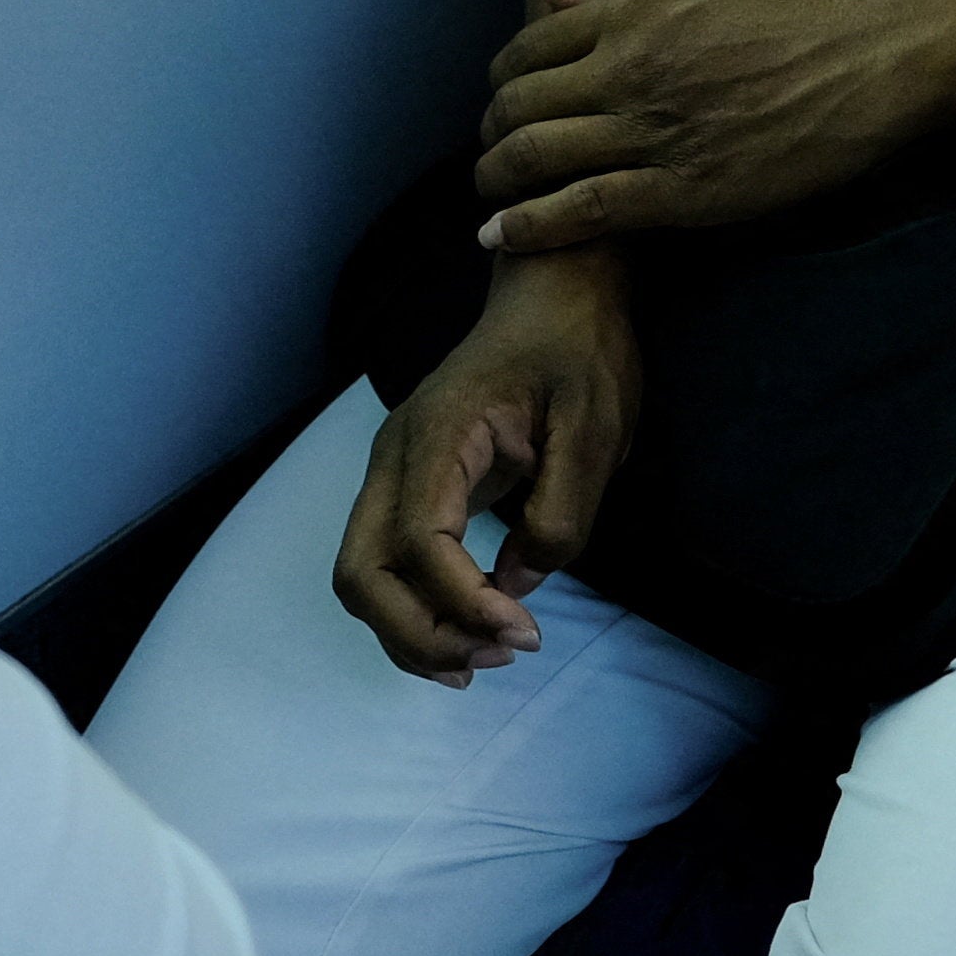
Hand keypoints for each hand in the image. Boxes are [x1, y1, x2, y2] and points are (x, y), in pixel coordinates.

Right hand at [333, 250, 637, 680]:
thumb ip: (561, 510)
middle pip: (361, 572)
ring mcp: (392, 472)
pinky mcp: (406, 488)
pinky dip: (412, 614)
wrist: (553, 295)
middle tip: (497, 657)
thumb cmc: (577, 349)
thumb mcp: (594, 425)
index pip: (420, 541)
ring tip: (482, 661)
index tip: (525, 634)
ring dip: (410, 634)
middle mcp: (395, 456)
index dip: (464, 602)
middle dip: (419, 633)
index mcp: (439, 432)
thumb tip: (519, 584)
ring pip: (361, 578)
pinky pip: (384, 566)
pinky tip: (463, 637)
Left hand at [469, 0, 941, 252]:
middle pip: (520, 104)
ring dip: (496, 180)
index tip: (502, 98)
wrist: (866, 64)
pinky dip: (529, 226)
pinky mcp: (679, 191)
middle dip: (492, 132)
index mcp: (631, 13)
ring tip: (488, 197)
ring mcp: (649, 132)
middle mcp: (627, 69)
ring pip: (537, 157)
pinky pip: (582, 210)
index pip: (530, 45)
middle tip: (490, 151)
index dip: (503, 77)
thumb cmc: (796, 15)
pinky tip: (499, 237)